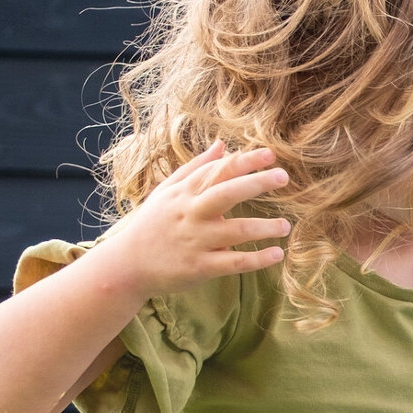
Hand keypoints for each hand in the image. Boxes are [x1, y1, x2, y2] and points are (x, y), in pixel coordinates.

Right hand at [87, 144, 291, 298]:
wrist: (126, 264)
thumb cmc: (152, 224)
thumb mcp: (168, 191)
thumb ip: (196, 168)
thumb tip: (222, 145)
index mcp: (185, 193)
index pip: (219, 171)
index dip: (245, 161)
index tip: (271, 154)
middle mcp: (192, 213)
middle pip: (227, 193)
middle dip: (256, 183)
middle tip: (283, 176)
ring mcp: (196, 240)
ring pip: (236, 230)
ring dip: (264, 227)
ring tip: (285, 226)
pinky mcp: (200, 267)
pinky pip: (234, 262)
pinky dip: (256, 259)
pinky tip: (276, 255)